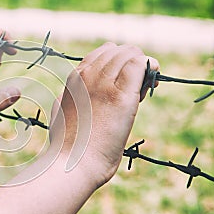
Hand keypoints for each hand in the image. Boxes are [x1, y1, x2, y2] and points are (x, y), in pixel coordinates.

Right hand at [50, 42, 159, 186]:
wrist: (73, 163)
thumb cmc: (66, 145)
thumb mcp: (60, 113)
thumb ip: (65, 100)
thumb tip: (64, 97)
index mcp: (75, 78)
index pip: (102, 53)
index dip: (118, 62)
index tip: (124, 78)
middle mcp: (88, 75)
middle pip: (118, 50)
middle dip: (132, 61)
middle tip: (139, 81)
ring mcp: (104, 84)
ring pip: (130, 53)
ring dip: (142, 64)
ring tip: (147, 82)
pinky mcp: (122, 97)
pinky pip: (140, 65)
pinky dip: (150, 69)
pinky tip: (153, 82)